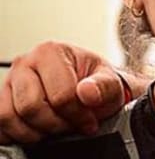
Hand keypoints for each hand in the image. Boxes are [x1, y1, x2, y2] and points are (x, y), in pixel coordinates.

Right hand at [0, 42, 132, 143]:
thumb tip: (87, 92)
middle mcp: (25, 63)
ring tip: (55, 127)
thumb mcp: (111, 81)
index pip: (60, 95)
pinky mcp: (1, 100)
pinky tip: (39, 130)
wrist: (87, 88)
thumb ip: (104, 86)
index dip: (76, 115)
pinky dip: (17, 135)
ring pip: (9, 118)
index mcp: (51, 51)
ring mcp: (9, 82)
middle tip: (70, 125)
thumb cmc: (96, 83)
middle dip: (55, 124)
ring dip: (34, 132)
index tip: (88, 121)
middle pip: (30, 107)